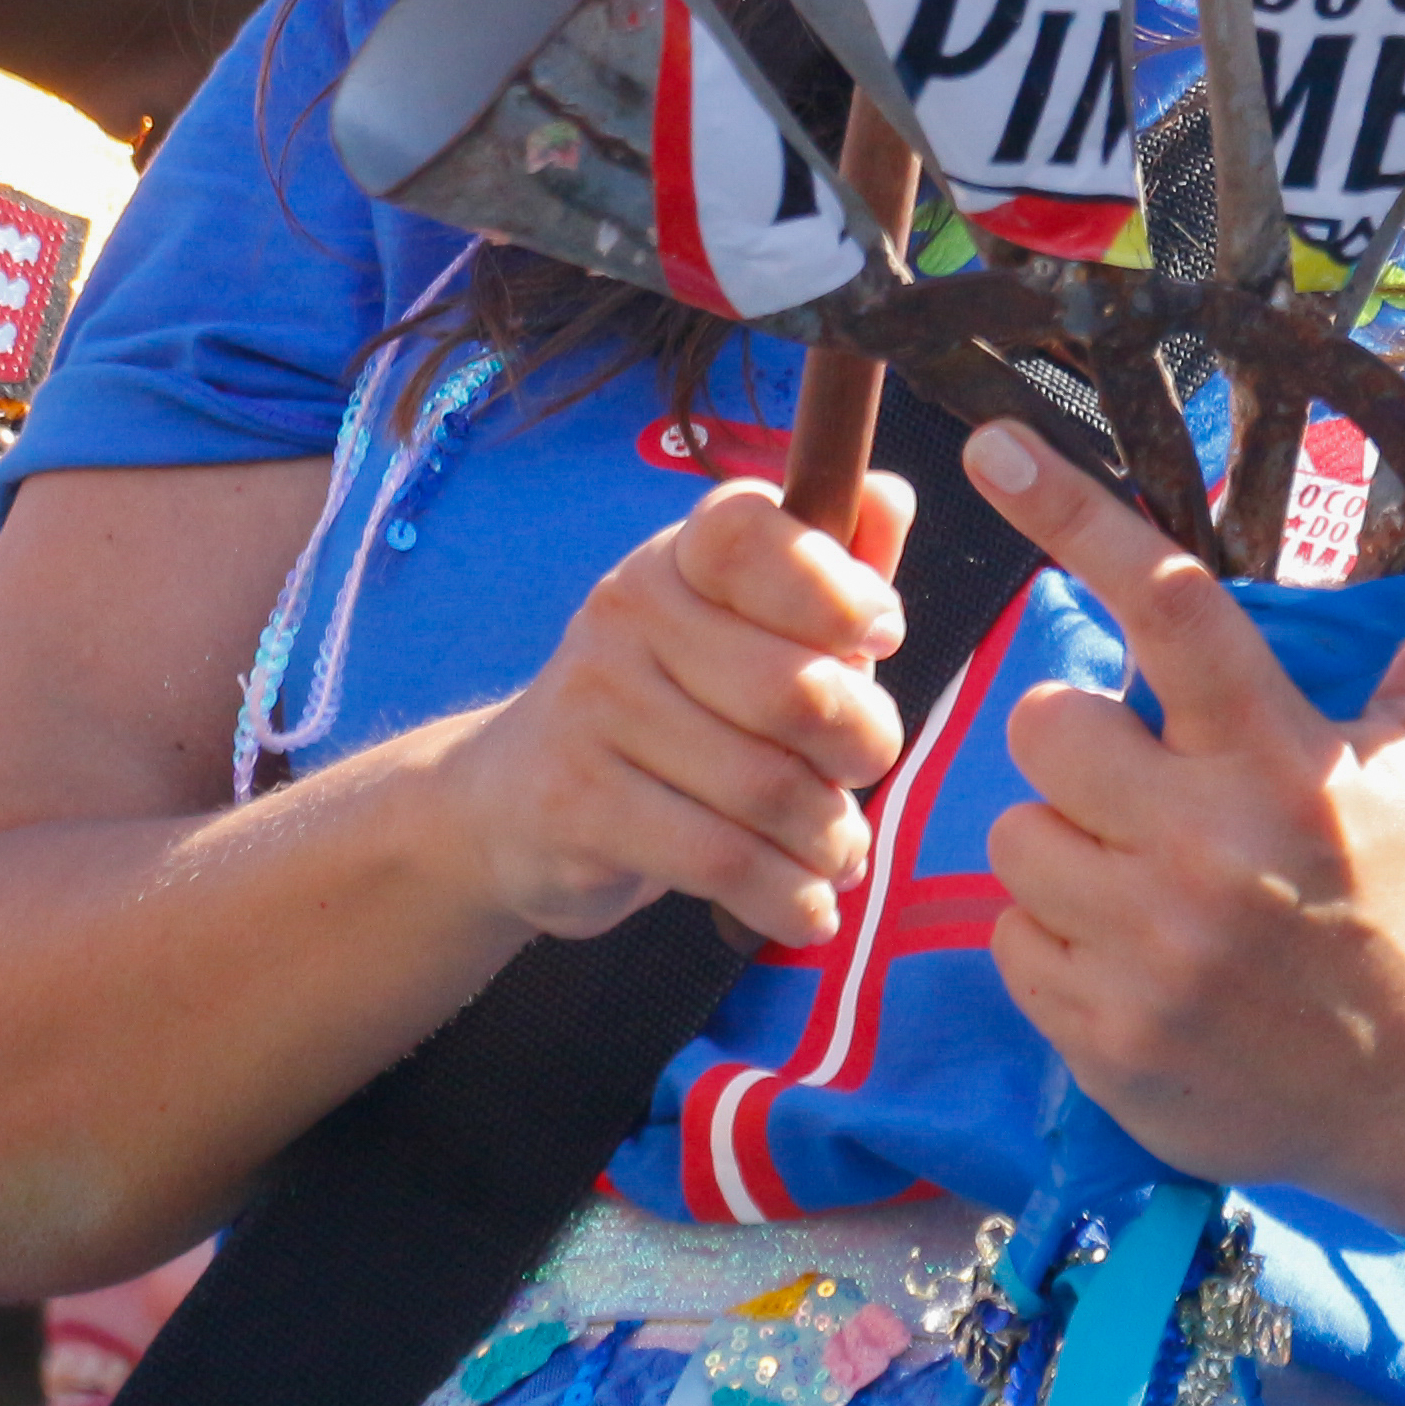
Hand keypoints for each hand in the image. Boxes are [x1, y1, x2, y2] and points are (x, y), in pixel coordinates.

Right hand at [440, 472, 915, 951]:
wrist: (514, 800)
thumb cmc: (675, 702)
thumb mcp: (751, 625)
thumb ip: (831, 569)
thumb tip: (890, 497)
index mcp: (680, 554)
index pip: (753, 535)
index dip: (837, 586)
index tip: (883, 636)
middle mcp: (628, 612)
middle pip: (793, 689)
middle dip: (863, 745)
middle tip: (865, 772)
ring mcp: (594, 706)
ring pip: (767, 788)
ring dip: (832, 837)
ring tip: (840, 851)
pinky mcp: (577, 804)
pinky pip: (720, 859)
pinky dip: (786, 896)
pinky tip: (807, 908)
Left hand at [961, 423, 1404, 1234]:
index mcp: (1284, 758)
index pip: (1170, 606)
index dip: (1076, 517)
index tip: (997, 448)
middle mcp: (1213, 847)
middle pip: (1046, 723)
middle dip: (1085, 749)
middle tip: (1151, 788)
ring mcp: (1151, 950)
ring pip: (1013, 835)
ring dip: (1067, 853)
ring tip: (1150, 883)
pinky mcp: (1105, 1034)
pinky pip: (1009, 940)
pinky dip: (1057, 945)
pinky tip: (1135, 959)